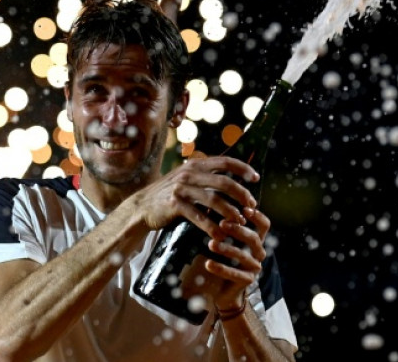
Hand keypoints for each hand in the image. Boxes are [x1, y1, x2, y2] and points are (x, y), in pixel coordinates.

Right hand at [134, 155, 259, 235]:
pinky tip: (220, 235)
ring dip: (230, 212)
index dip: (243, 169)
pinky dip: (212, 227)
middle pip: (224, 182)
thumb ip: (206, 178)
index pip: (225, 161)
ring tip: (240, 222)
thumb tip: (232, 182)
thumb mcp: (187, 179)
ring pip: (214, 200)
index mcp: (196, 164)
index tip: (256, 178)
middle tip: (251, 206)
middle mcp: (189, 173)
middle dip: (242, 195)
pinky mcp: (175, 205)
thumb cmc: (170, 194)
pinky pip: (199, 217)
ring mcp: (181, 189)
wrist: (142, 206)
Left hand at [206, 205, 271, 310]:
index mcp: (256, 240)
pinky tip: (208, 264)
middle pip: (254, 238)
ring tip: (211, 244)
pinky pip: (234, 274)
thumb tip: (208, 207)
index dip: (257, 216)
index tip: (245, 209)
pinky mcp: (247, 280)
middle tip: (222, 224)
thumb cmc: (223, 257)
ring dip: (227, 248)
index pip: (264, 225)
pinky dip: (221, 268)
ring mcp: (254, 267)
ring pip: (243, 256)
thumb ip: (222, 225)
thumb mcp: (224, 239)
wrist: (222, 288)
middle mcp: (258, 253)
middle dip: (238, 230)